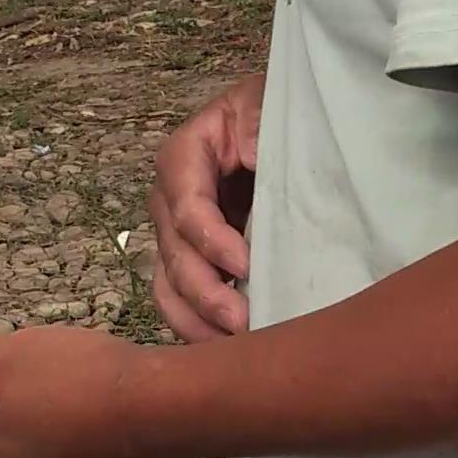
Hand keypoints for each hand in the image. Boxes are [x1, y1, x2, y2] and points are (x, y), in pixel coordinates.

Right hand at [150, 74, 263, 341]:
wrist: (288, 123)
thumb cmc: (278, 112)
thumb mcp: (268, 104)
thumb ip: (258, 126)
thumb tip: (252, 159)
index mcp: (184, 157)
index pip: (186, 208)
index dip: (212, 241)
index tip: (246, 266)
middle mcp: (170, 201)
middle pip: (174, 257)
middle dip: (207, 295)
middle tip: (244, 323)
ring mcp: (178, 236)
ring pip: (169, 289)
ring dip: (198, 322)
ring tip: (234, 348)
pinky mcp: (196, 263)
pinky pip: (181, 304)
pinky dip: (200, 330)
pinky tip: (228, 352)